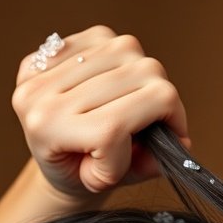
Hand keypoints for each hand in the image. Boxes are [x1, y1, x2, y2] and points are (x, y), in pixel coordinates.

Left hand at [11, 24, 190, 198]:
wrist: (48, 159)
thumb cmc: (78, 173)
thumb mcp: (109, 182)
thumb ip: (145, 166)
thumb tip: (182, 143)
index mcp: (46, 128)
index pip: (115, 128)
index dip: (146, 144)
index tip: (150, 156)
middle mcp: (40, 92)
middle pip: (137, 77)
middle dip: (158, 108)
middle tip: (152, 129)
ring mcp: (46, 64)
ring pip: (131, 52)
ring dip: (144, 84)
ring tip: (132, 109)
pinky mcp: (55, 46)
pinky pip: (112, 40)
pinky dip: (124, 65)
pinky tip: (112, 87)